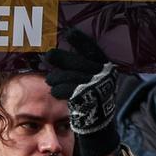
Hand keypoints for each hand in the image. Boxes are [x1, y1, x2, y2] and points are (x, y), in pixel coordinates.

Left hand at [41, 27, 122, 155]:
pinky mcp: (86, 99)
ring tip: (50, 79)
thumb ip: (80, 66)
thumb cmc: (90, 97)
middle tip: (48, 55)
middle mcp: (104, 76)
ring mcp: (96, 87)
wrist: (98, 123)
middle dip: (62, 58)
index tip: (68, 32)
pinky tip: (55, 90)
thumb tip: (56, 54)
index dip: (81, 41)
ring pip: (69, 76)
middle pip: (79, 62)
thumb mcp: (92, 79)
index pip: (93, 50)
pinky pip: (66, 90)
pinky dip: (58, 90)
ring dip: (56, 77)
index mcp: (107, 67)